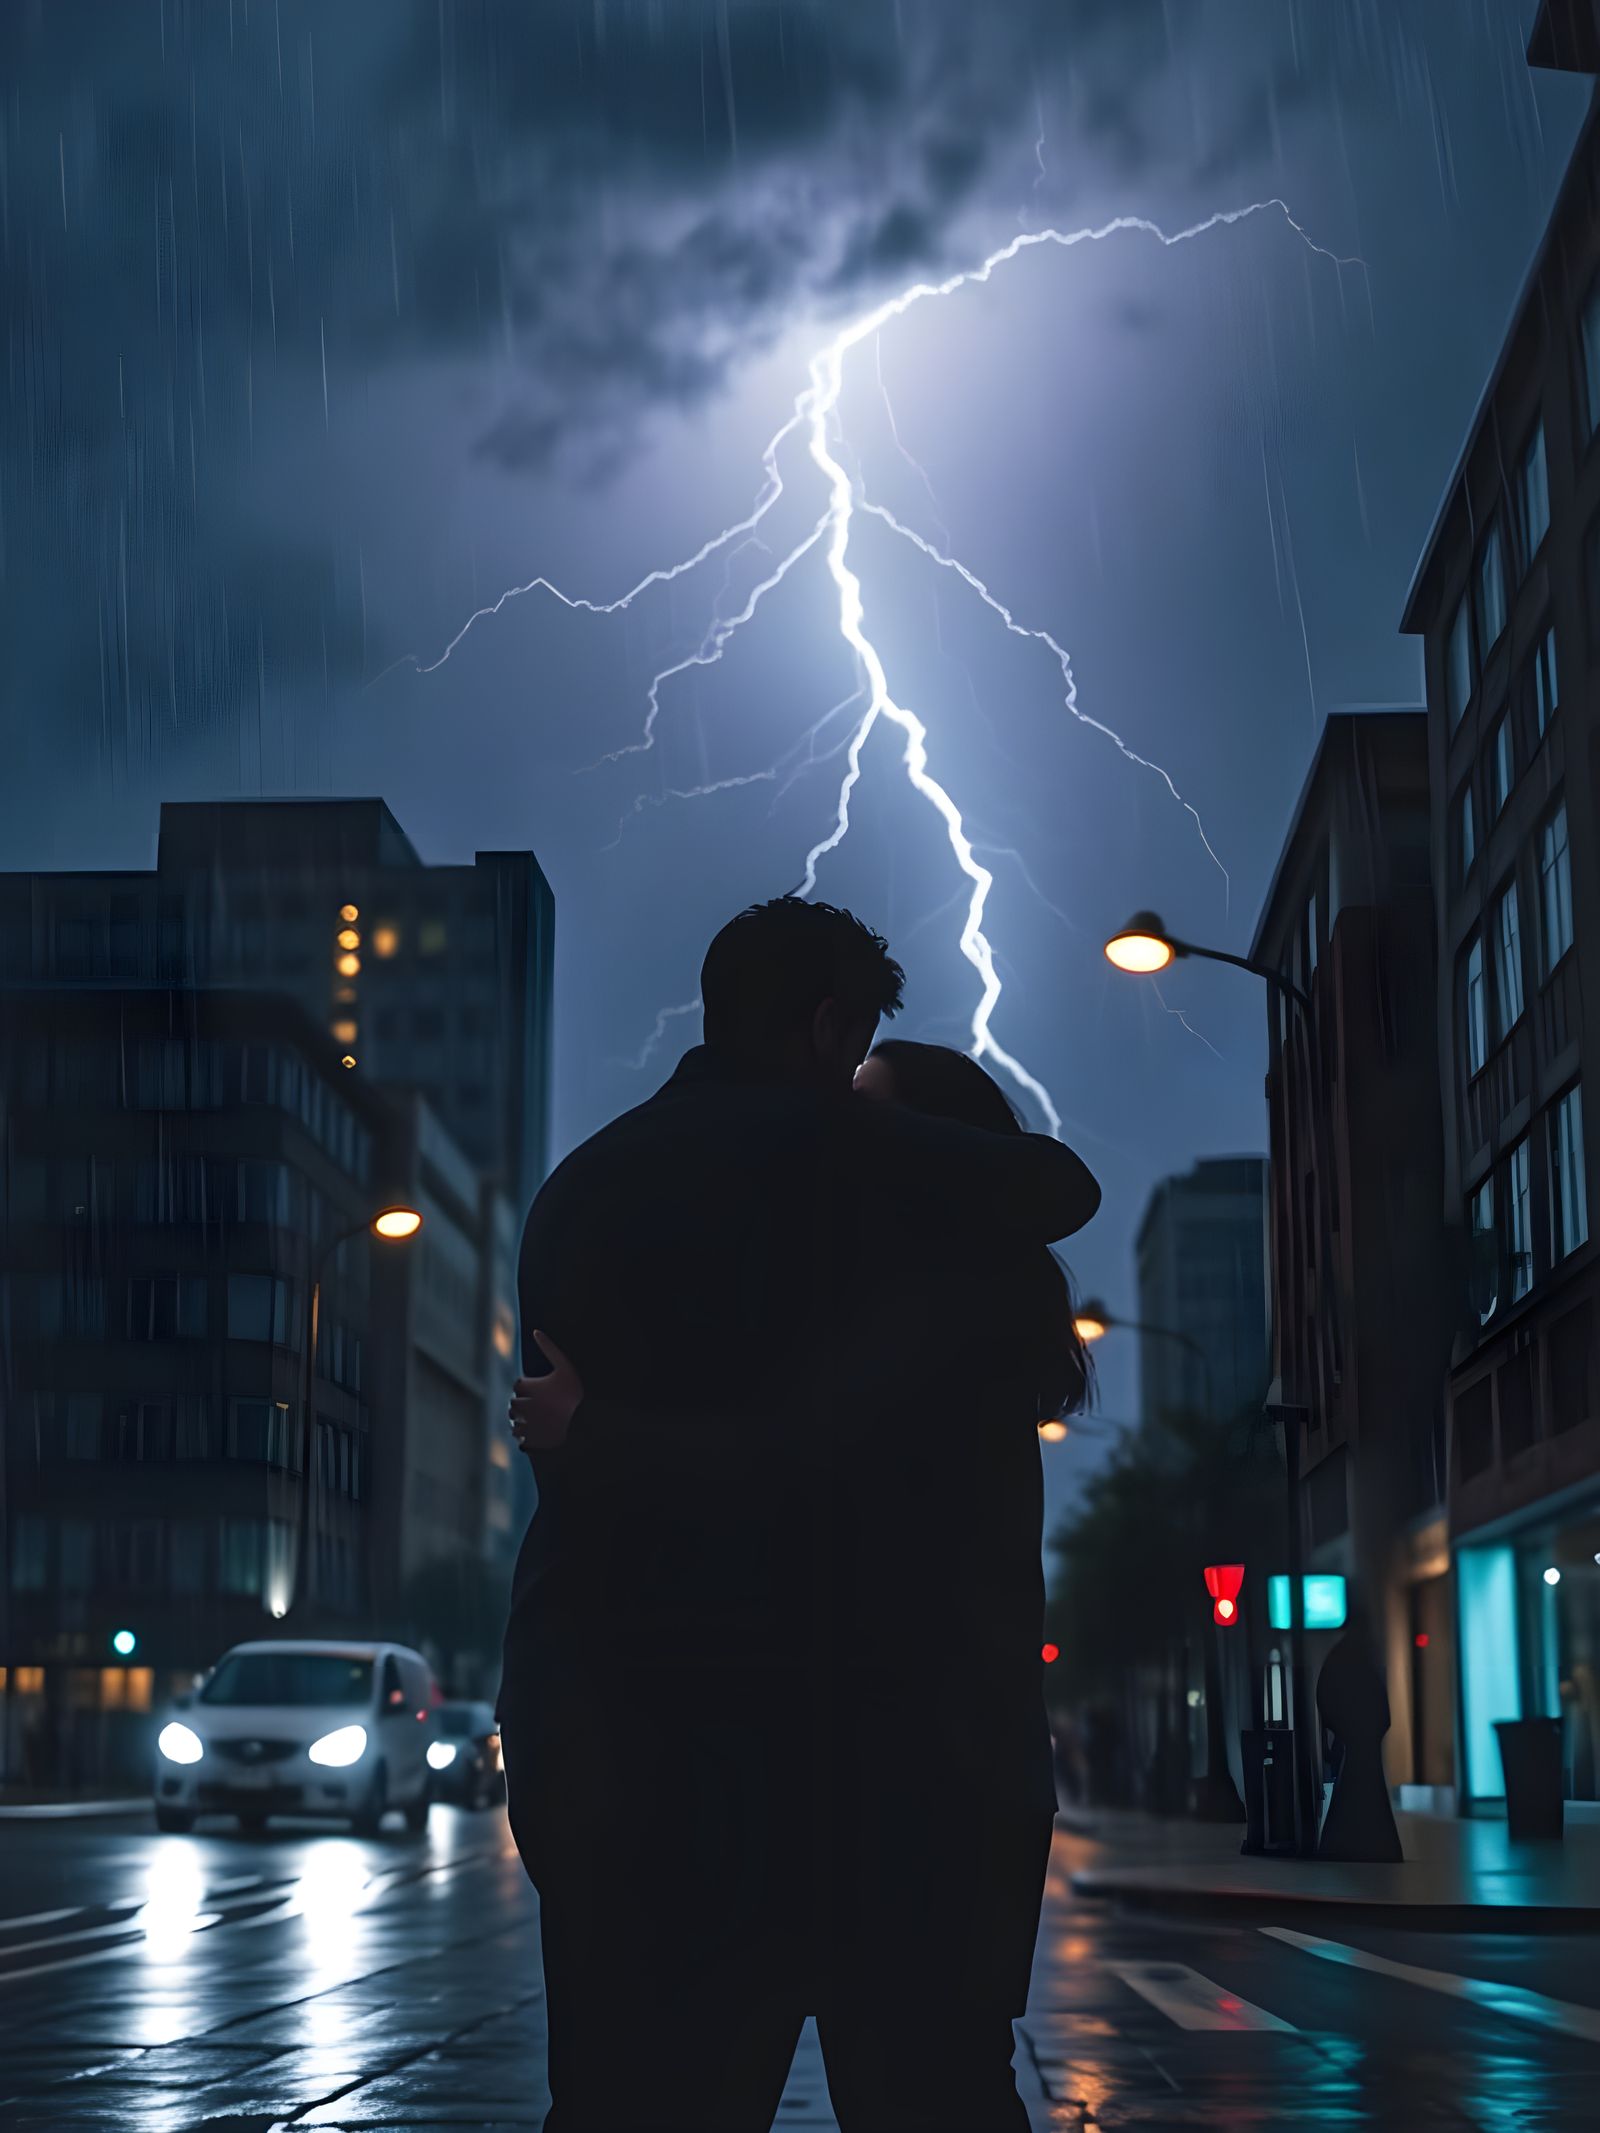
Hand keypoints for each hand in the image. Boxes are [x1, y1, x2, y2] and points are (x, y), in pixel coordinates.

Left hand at [508, 1331, 583, 1453]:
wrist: (587, 1421)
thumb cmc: (576, 1393)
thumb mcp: (565, 1368)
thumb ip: (550, 1349)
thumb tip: (536, 1331)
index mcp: (531, 1388)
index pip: (518, 1386)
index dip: (528, 1387)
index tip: (540, 1390)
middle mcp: (525, 1406)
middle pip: (514, 1404)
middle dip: (522, 1404)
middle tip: (539, 1406)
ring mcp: (528, 1424)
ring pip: (514, 1421)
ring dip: (521, 1420)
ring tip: (537, 1419)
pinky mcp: (531, 1439)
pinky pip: (519, 1438)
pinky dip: (525, 1435)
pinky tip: (539, 1431)